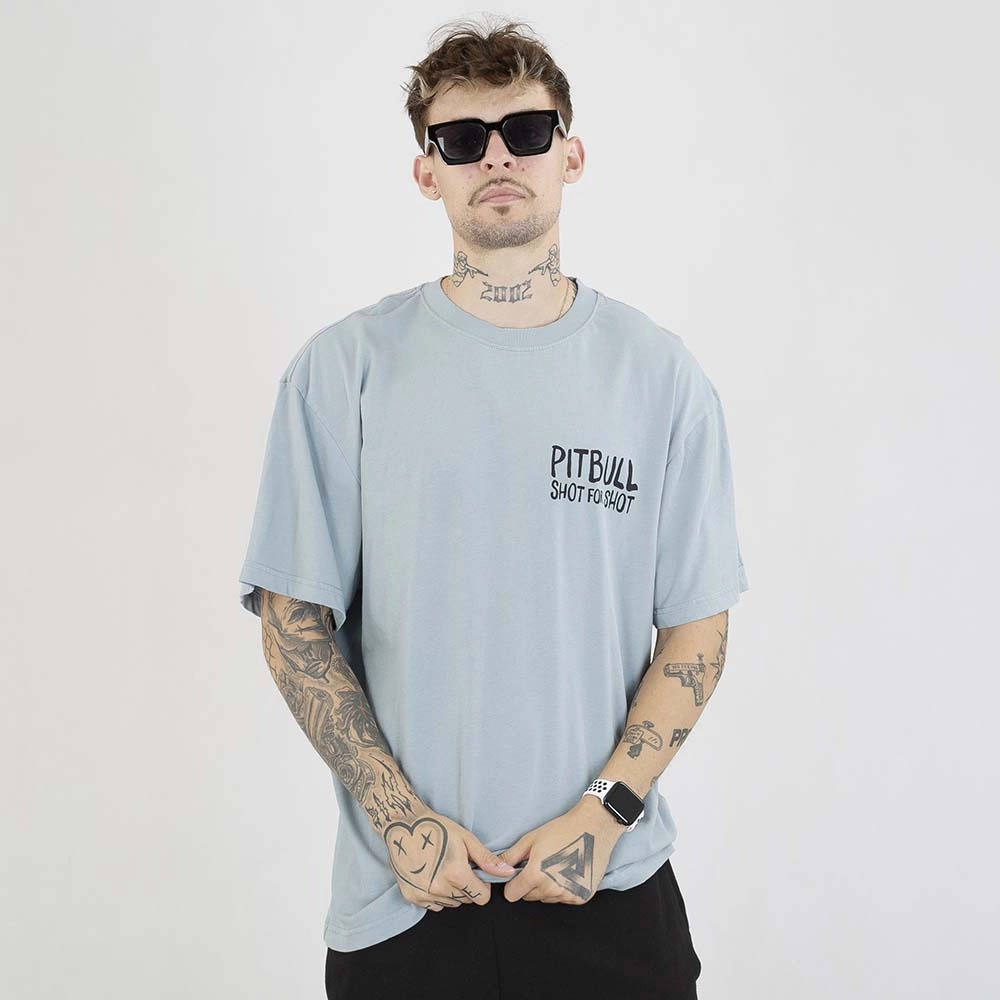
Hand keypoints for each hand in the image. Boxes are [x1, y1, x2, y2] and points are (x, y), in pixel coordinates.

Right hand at [382, 803, 516, 910]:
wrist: (403, 825)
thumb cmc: (436, 828)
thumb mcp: (466, 839)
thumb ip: (487, 860)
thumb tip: (508, 872)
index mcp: (456, 874)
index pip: (481, 898)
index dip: (482, 884)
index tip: (474, 872)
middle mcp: (439, 888)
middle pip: (466, 900)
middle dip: (466, 886)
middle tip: (456, 865)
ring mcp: (424, 894)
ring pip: (450, 903)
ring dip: (451, 891)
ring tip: (442, 868)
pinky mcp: (412, 897)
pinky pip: (434, 904)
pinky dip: (436, 894)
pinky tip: (430, 874)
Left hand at [498, 796, 626, 903]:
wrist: (594, 827)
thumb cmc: (562, 829)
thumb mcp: (532, 838)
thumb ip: (512, 856)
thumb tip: (496, 867)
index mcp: (535, 875)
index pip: (512, 895)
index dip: (513, 885)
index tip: (519, 875)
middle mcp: (551, 889)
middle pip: (530, 896)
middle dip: (531, 884)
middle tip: (542, 864)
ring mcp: (567, 895)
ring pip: (547, 898)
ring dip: (548, 887)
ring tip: (558, 865)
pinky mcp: (581, 897)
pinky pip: (564, 899)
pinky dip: (564, 889)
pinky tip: (570, 871)